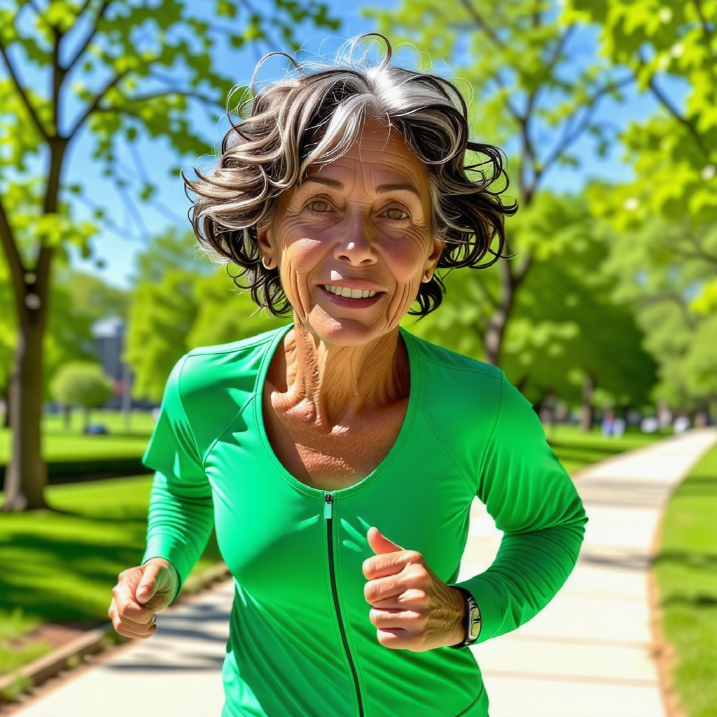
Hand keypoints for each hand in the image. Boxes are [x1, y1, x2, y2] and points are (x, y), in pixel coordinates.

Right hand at [108, 558, 177, 639]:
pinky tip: (148, 628)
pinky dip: (137, 633)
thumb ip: (150, 582)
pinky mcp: (119, 615)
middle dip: (142, 624)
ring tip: (153, 623)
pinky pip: (123, 630)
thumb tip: (141, 596)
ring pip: (120, 627)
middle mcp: (117, 595)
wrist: (160, 577)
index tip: (153, 612)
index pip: (126, 608)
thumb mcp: (159, 573)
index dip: (141, 615)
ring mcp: (116, 605)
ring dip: (139, 631)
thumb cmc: (160, 574)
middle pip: (122, 619)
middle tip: (154, 618)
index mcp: (125, 582)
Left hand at [362, 527, 465, 651]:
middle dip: (376, 598)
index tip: (387, 580)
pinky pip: (382, 636)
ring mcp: (418, 613)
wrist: (455, 613)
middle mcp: (417, 585)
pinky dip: (388, 634)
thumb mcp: (410, 562)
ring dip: (382, 616)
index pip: (369, 569)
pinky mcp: (416, 637)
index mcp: (413, 562)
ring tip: (399, 612)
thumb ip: (386, 548)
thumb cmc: (422, 584)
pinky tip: (403, 627)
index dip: (373, 577)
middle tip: (393, 599)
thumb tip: (371, 531)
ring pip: (374, 616)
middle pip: (369, 593)